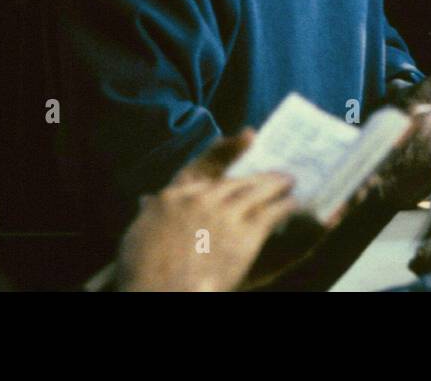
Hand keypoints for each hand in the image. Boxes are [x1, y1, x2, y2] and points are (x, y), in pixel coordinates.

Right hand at [114, 132, 298, 290]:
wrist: (161, 293)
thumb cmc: (142, 271)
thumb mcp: (137, 235)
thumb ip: (148, 213)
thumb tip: (146, 201)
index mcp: (174, 196)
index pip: (204, 165)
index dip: (227, 149)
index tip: (247, 138)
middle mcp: (201, 198)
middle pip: (236, 180)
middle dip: (258, 176)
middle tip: (275, 174)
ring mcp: (224, 213)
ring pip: (257, 191)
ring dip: (276, 185)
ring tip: (289, 183)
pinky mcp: (244, 233)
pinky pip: (271, 213)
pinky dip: (284, 206)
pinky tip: (292, 205)